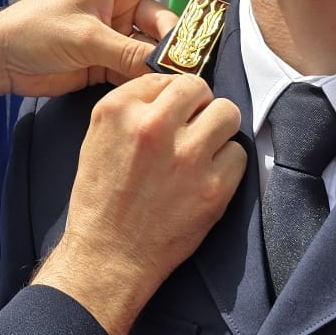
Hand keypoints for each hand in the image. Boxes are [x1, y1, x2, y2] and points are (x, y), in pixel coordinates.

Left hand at [0, 0, 222, 105]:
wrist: (1, 58)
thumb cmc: (35, 29)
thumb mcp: (85, 37)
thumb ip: (127, 52)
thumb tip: (165, 68)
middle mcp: (122, 6)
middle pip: (167, 17)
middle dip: (179, 39)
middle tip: (187, 62)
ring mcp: (116, 36)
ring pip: (155, 48)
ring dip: (164, 63)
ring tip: (174, 81)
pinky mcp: (108, 62)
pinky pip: (139, 69)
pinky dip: (147, 79)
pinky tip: (154, 91)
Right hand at [33, 75, 245, 334]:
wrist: (108, 257)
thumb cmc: (100, 202)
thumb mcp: (97, 140)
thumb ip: (131, 111)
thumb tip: (171, 96)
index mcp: (117, 110)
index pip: (164, 78)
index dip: (171, 98)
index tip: (171, 115)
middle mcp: (153, 126)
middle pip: (199, 88)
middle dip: (199, 106)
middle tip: (193, 128)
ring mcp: (186, 156)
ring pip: (227, 113)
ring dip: (218, 130)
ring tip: (204, 151)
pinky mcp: (213, 187)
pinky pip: (238, 154)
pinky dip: (227, 166)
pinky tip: (207, 180)